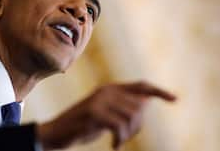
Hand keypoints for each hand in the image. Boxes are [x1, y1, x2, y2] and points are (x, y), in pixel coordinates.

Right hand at [36, 81, 175, 149]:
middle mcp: (106, 90)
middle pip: (140, 106)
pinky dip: (120, 139)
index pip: (141, 85)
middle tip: (125, 137)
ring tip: (118, 141)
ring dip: (129, 134)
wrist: (55, 132)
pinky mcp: (93, 112)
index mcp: (109, 88)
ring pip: (132, 116)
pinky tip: (114, 146)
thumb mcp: (104, 114)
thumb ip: (122, 106)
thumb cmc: (81, 125)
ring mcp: (99, 100)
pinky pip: (119, 126)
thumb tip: (145, 103)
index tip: (175, 99)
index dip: (159, 91)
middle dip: (138, 126)